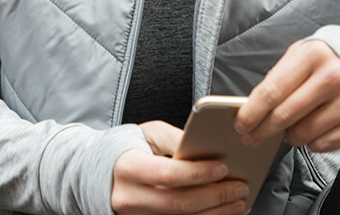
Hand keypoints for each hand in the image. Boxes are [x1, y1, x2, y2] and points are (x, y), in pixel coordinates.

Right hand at [111, 121, 247, 214]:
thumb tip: (204, 148)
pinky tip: (219, 214)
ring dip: (214, 214)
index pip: (168, 175)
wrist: (100, 172)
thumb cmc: (128, 147)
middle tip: (239, 187)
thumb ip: (175, 138)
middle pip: (178, 203)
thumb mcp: (148, 133)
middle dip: (215, 197)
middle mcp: (129, 198)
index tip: (223, 168)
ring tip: (237, 203)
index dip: (198, 173)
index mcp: (129, 167)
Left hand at [234, 40, 339, 152]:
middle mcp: (331, 79)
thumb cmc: (332, 58)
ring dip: (289, 135)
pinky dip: (311, 140)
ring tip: (291, 123)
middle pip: (284, 115)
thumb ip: (280, 74)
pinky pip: (320, 145)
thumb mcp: (304, 53)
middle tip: (251, 135)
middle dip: (261, 129)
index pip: (273, 90)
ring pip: (301, 134)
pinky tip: (315, 125)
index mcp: (312, 56)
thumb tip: (254, 103)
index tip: (241, 123)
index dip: (252, 111)